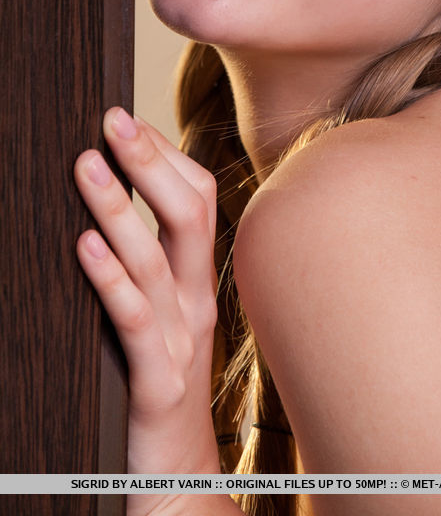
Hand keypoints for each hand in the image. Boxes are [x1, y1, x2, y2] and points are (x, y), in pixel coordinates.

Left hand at [74, 108, 220, 479]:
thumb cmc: (160, 384)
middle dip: (150, 161)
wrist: (179, 478)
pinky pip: (134, 320)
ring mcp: (181, 339)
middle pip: (189, 213)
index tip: (128, 118)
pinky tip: (84, 245)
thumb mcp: (165, 315)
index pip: (200, 196)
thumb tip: (112, 205)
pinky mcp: (156, 381)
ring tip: (85, 166)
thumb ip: (152, 265)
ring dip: (119, 207)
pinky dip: (109, 278)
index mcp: (199, 279)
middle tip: (112, 119)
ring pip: (156, 259)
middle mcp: (198, 300)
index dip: (167, 153)